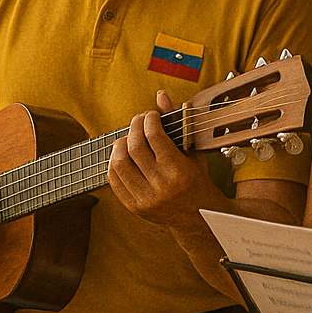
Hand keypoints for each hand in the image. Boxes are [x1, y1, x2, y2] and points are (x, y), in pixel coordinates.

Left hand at [108, 90, 222, 231]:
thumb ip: (176, 122)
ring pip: (119, 164)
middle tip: (138, 121)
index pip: (155, 137)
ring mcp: (145, 198)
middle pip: (134, 148)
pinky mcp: (134, 207)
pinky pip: (113, 181)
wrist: (198, 216)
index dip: (149, 120)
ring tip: (128, 138)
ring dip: (120, 145)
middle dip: (134, 128)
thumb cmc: (198, 179)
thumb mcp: (193, 151)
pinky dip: (113, 164)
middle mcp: (161, 185)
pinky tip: (122, 156)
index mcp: (179, 171)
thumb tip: (161, 96)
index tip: (150, 115)